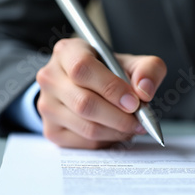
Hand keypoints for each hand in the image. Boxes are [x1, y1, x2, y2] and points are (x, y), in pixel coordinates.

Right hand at [36, 38, 166, 148]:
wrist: (87, 86)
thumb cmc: (109, 72)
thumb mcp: (132, 63)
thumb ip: (148, 69)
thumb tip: (144, 91)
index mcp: (67, 52)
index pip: (83, 68)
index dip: (111, 88)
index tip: (134, 102)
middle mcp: (50, 77)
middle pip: (84, 103)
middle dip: (119, 117)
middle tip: (140, 121)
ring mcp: (46, 105)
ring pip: (86, 127)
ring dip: (116, 131)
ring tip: (132, 126)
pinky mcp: (51, 130)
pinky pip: (84, 142)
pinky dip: (107, 141)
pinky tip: (116, 131)